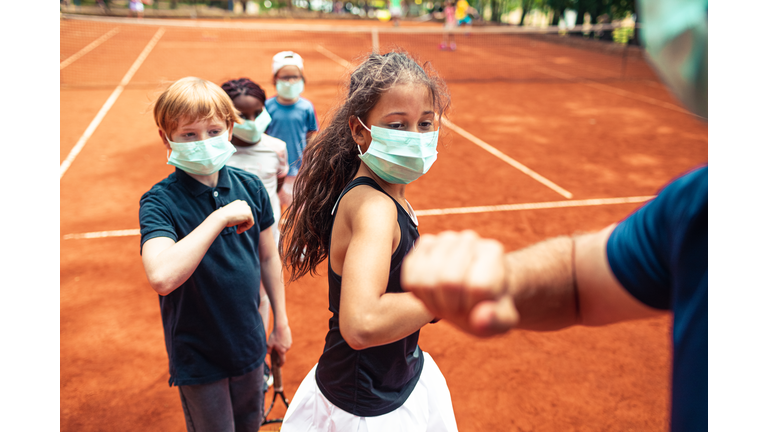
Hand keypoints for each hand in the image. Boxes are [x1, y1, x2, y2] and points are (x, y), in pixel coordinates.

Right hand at [217, 200, 254, 233]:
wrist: (221, 217)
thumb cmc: (223, 217)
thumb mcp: (231, 213)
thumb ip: (237, 214)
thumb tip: (242, 219)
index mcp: (239, 202)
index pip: (244, 212)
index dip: (241, 220)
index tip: (236, 225)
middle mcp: (244, 203)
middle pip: (247, 216)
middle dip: (243, 223)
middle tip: (237, 229)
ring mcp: (247, 208)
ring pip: (250, 220)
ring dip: (244, 226)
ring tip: (238, 230)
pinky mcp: (249, 214)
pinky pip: (251, 223)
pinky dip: (246, 228)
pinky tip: (239, 230)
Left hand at [267, 324, 291, 366]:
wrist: (281, 326)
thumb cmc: (274, 335)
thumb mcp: (269, 344)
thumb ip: (268, 351)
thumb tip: (268, 354)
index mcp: (282, 351)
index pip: (282, 360)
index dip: (280, 364)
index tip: (278, 366)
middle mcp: (287, 348)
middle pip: (282, 353)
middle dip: (278, 352)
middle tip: (273, 348)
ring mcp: (289, 343)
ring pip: (284, 347)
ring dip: (280, 346)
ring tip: (276, 340)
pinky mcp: (290, 339)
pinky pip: (286, 343)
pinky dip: (283, 342)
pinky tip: (279, 337)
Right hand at [401, 230, 519, 336]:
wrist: (476, 289)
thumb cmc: (489, 305)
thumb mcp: (503, 318)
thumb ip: (497, 321)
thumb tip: (480, 321)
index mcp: (493, 251)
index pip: (477, 287)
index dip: (472, 307)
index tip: (477, 309)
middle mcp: (469, 238)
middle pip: (448, 281)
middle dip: (451, 305)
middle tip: (458, 308)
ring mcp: (444, 239)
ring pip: (427, 278)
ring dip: (434, 299)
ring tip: (447, 301)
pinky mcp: (423, 244)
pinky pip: (410, 272)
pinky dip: (418, 290)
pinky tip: (433, 292)